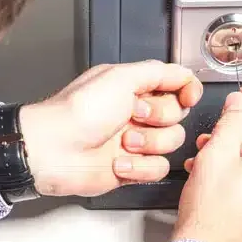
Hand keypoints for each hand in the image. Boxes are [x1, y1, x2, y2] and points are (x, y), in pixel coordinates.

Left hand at [17, 60, 202, 196]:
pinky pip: (159, 169)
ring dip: (149, 143)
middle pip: (178, 115)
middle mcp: (138, 113)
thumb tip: (185, 74)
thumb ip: (158, 72)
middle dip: (160, 117)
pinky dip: (140, 168)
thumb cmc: (78, 111)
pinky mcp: (133, 168)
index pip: (178, 86)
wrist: (53, 150)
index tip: (186, 96)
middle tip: (135, 115)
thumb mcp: (120, 77)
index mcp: (135, 88)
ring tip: (123, 141)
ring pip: (172, 143)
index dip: (187, 91)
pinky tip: (118, 162)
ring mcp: (137, 141)